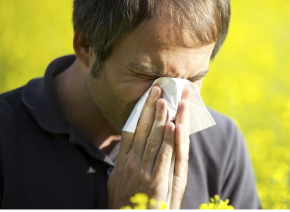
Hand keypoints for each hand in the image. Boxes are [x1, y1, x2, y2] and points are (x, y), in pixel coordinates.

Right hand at [107, 84, 190, 208]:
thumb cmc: (124, 203)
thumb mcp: (116, 181)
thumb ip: (121, 164)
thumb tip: (124, 149)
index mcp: (123, 162)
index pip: (131, 130)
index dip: (139, 111)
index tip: (146, 96)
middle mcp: (132, 163)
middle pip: (142, 130)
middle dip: (150, 108)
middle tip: (157, 89)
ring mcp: (143, 172)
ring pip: (154, 139)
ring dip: (161, 118)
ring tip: (166, 101)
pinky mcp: (156, 182)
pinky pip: (164, 156)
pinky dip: (168, 140)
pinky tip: (172, 126)